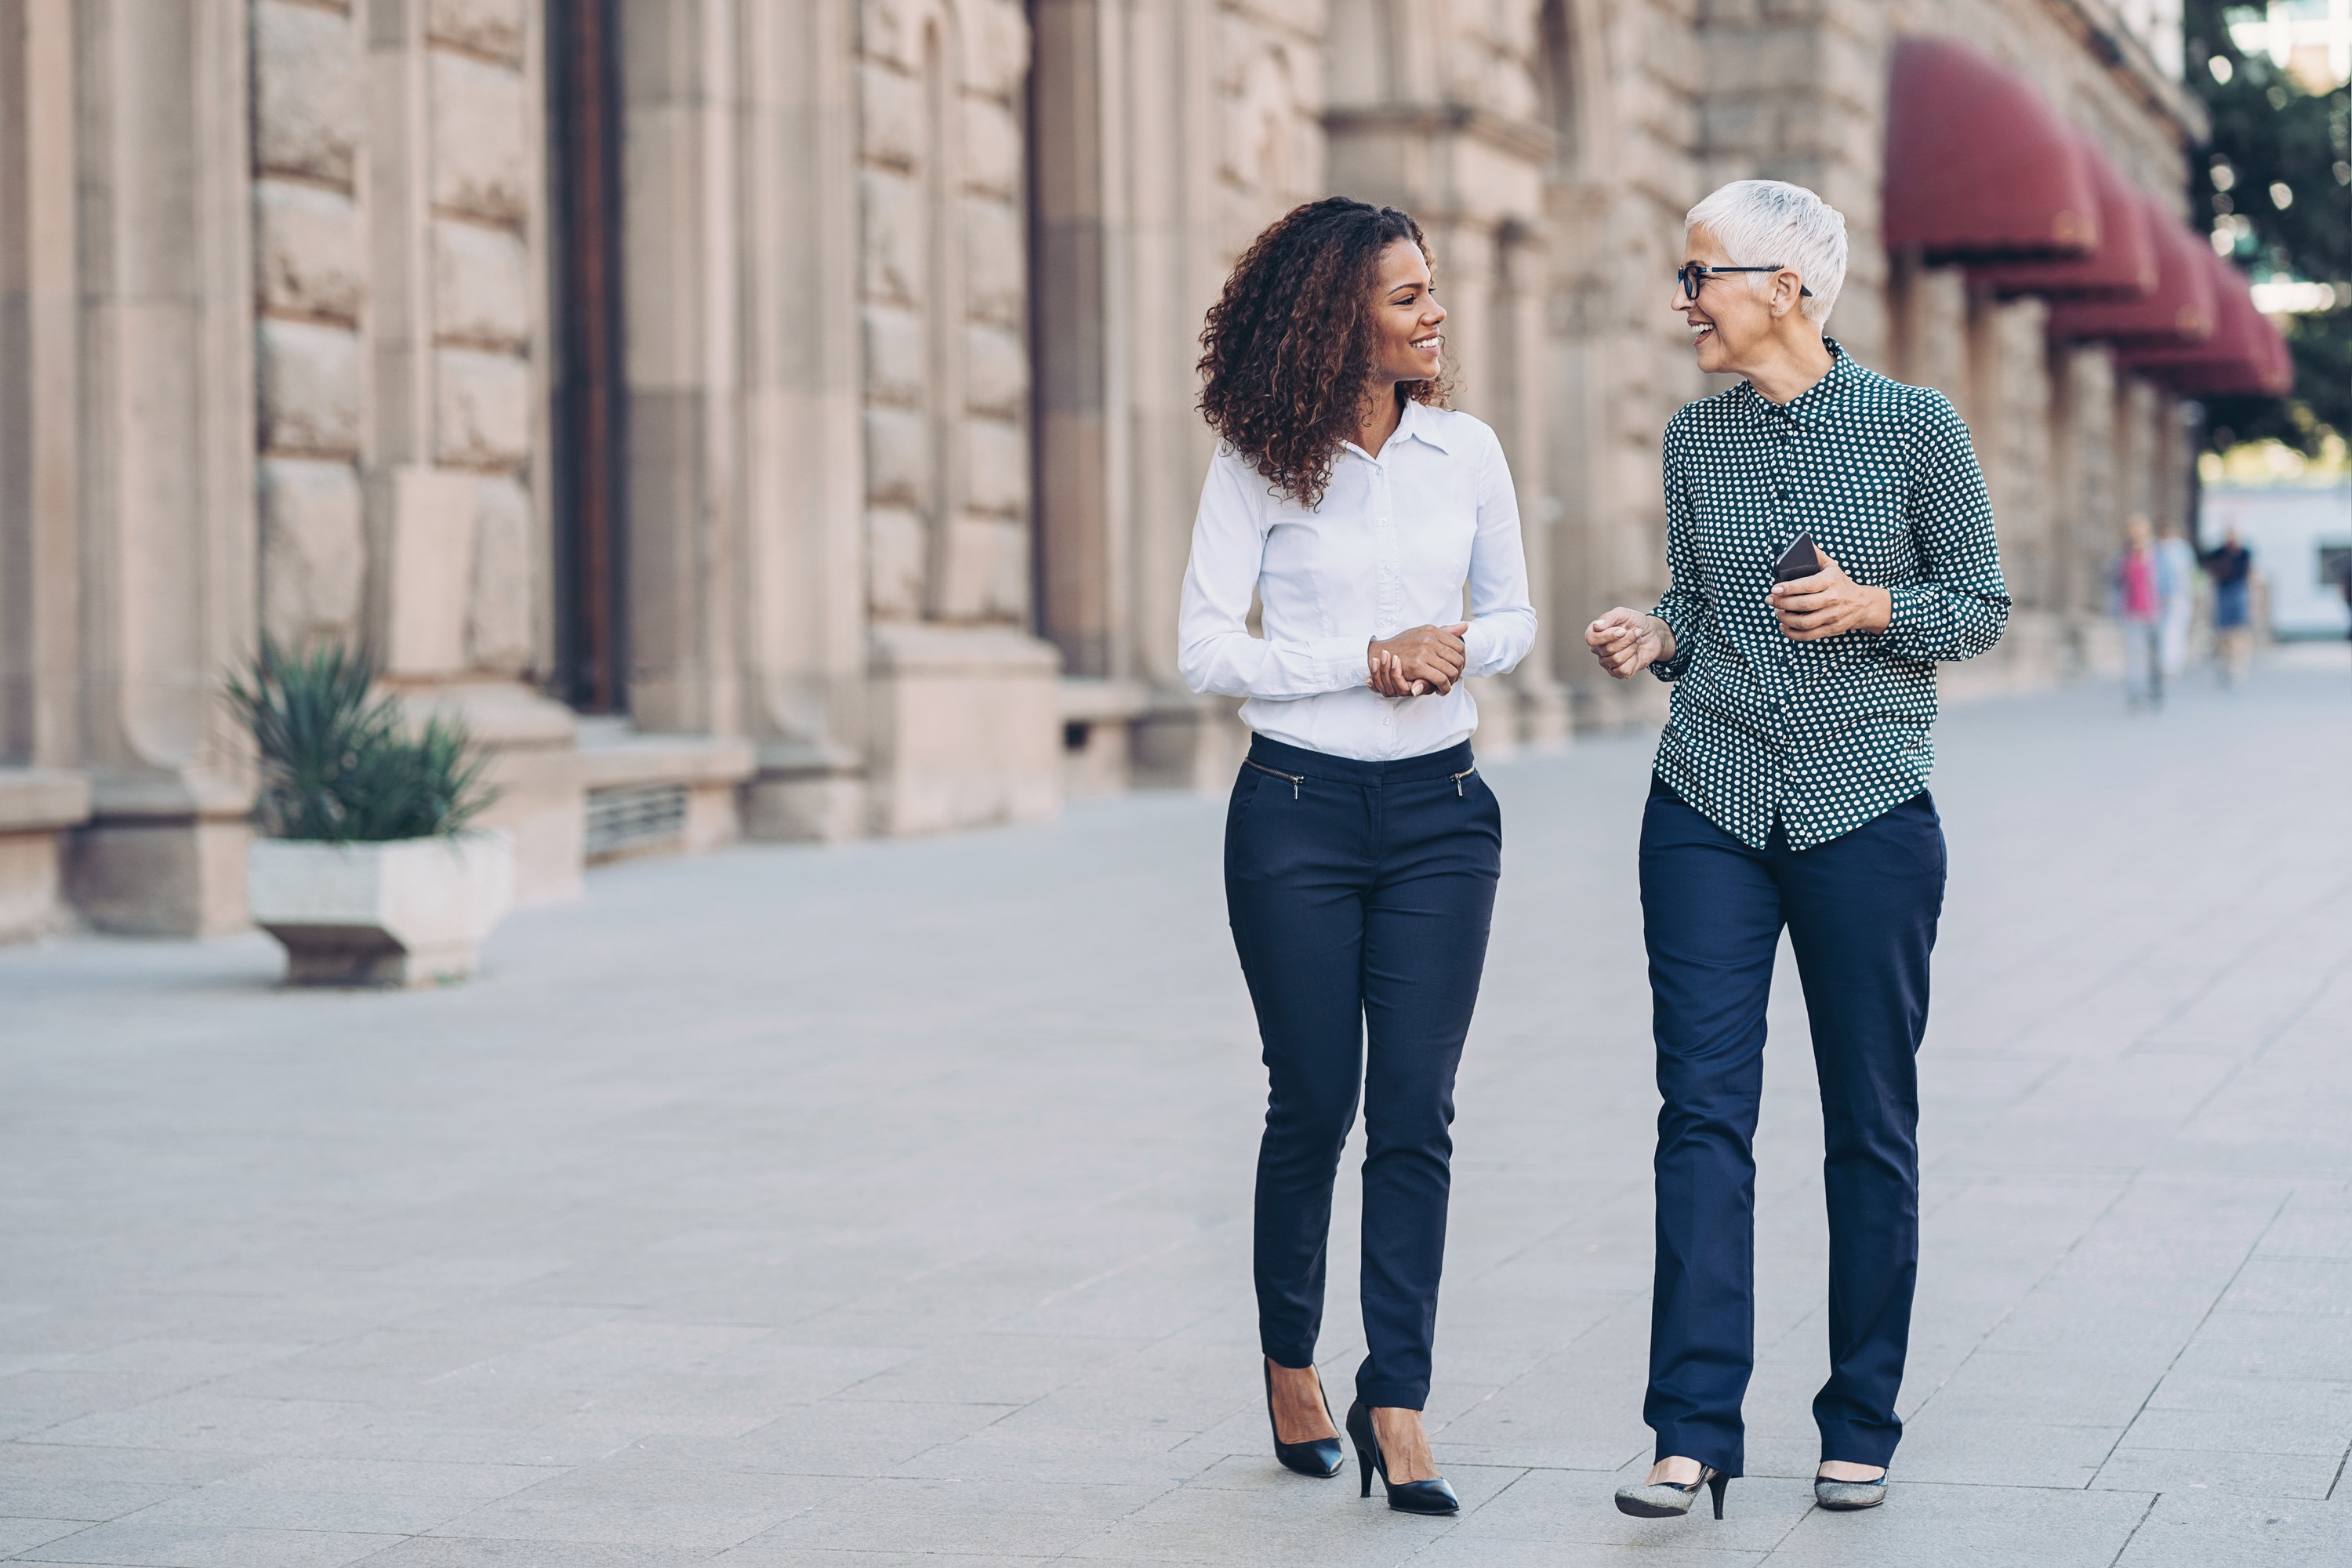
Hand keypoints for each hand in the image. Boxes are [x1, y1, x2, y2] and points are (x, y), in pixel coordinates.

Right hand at [1369, 623, 1467, 695]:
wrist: (1379, 653)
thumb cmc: (1403, 644)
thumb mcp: (1424, 633)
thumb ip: (1445, 631)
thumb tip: (1466, 626)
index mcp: (1431, 629)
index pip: (1459, 645)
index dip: (1461, 659)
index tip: (1456, 668)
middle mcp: (1429, 638)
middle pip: (1458, 659)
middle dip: (1458, 672)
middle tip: (1453, 680)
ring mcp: (1423, 652)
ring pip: (1451, 670)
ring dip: (1452, 682)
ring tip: (1447, 686)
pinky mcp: (1417, 666)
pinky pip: (1440, 679)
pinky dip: (1444, 688)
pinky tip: (1441, 690)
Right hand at [1585, 608, 1669, 679]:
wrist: (1653, 634)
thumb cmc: (1636, 623)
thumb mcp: (1624, 614)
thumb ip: (1609, 617)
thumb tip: (1596, 626)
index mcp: (1595, 634)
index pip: (1591, 639)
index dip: (1607, 636)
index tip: (1623, 630)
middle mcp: (1598, 649)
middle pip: (1607, 649)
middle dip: (1627, 640)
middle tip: (1636, 632)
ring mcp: (1607, 662)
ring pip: (1616, 659)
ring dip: (1631, 648)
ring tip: (1636, 641)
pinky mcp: (1618, 672)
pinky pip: (1623, 670)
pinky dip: (1634, 660)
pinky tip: (1635, 654)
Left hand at [1768, 547, 1890, 639]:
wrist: (1862, 604)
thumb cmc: (1841, 584)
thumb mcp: (1832, 567)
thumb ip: (1817, 556)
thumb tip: (1804, 542)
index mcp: (1830, 581)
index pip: (1807, 585)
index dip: (1788, 588)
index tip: (1774, 589)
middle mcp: (1832, 599)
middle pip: (1802, 604)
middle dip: (1781, 603)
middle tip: (1769, 600)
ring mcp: (1832, 616)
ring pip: (1804, 622)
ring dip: (1785, 619)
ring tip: (1777, 612)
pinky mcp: (1831, 629)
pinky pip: (1808, 635)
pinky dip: (1792, 634)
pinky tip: (1783, 627)